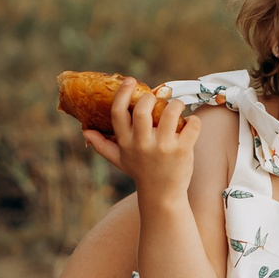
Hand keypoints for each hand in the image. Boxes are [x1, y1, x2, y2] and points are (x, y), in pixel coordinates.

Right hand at [80, 82, 197, 201]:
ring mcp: (163, 147)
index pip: (118, 113)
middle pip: (143, 109)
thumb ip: (102, 145)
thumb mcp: (120, 160)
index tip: (130, 81)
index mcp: (126, 142)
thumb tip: (85, 132)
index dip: (123, 93)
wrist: (161, 196)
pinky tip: (189, 124)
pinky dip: (193, 121)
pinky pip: (191, 125)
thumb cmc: (141, 173)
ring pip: (171, 112)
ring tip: (176, 108)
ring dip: (176, 105)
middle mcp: (142, 144)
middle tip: (156, 99)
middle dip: (151, 98)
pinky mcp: (182, 150)